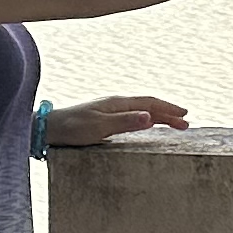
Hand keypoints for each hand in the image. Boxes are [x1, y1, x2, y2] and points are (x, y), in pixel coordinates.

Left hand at [47, 94, 189, 145]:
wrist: (46, 128)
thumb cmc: (71, 128)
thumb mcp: (99, 127)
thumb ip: (124, 122)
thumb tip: (150, 117)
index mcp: (117, 103)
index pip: (149, 103)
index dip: (168, 108)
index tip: (185, 116)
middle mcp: (115, 104)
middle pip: (147, 106)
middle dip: (167, 113)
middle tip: (185, 123)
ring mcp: (108, 111)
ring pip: (140, 111)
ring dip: (157, 117)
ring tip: (172, 124)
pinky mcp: (102, 119)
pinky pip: (131, 117)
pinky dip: (145, 120)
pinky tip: (145, 125)